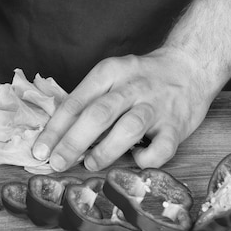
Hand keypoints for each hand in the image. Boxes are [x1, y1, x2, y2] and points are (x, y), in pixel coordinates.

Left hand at [32, 47, 217, 171]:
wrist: (191, 66)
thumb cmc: (142, 78)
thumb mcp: (111, 77)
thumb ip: (88, 101)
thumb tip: (56, 137)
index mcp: (110, 72)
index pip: (76, 102)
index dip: (55, 129)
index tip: (40, 150)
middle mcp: (132, 87)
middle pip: (98, 114)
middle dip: (73, 142)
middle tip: (57, 163)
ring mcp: (156, 106)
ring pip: (128, 128)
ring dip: (105, 150)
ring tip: (90, 163)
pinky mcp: (178, 126)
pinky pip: (161, 148)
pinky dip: (146, 159)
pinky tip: (136, 160)